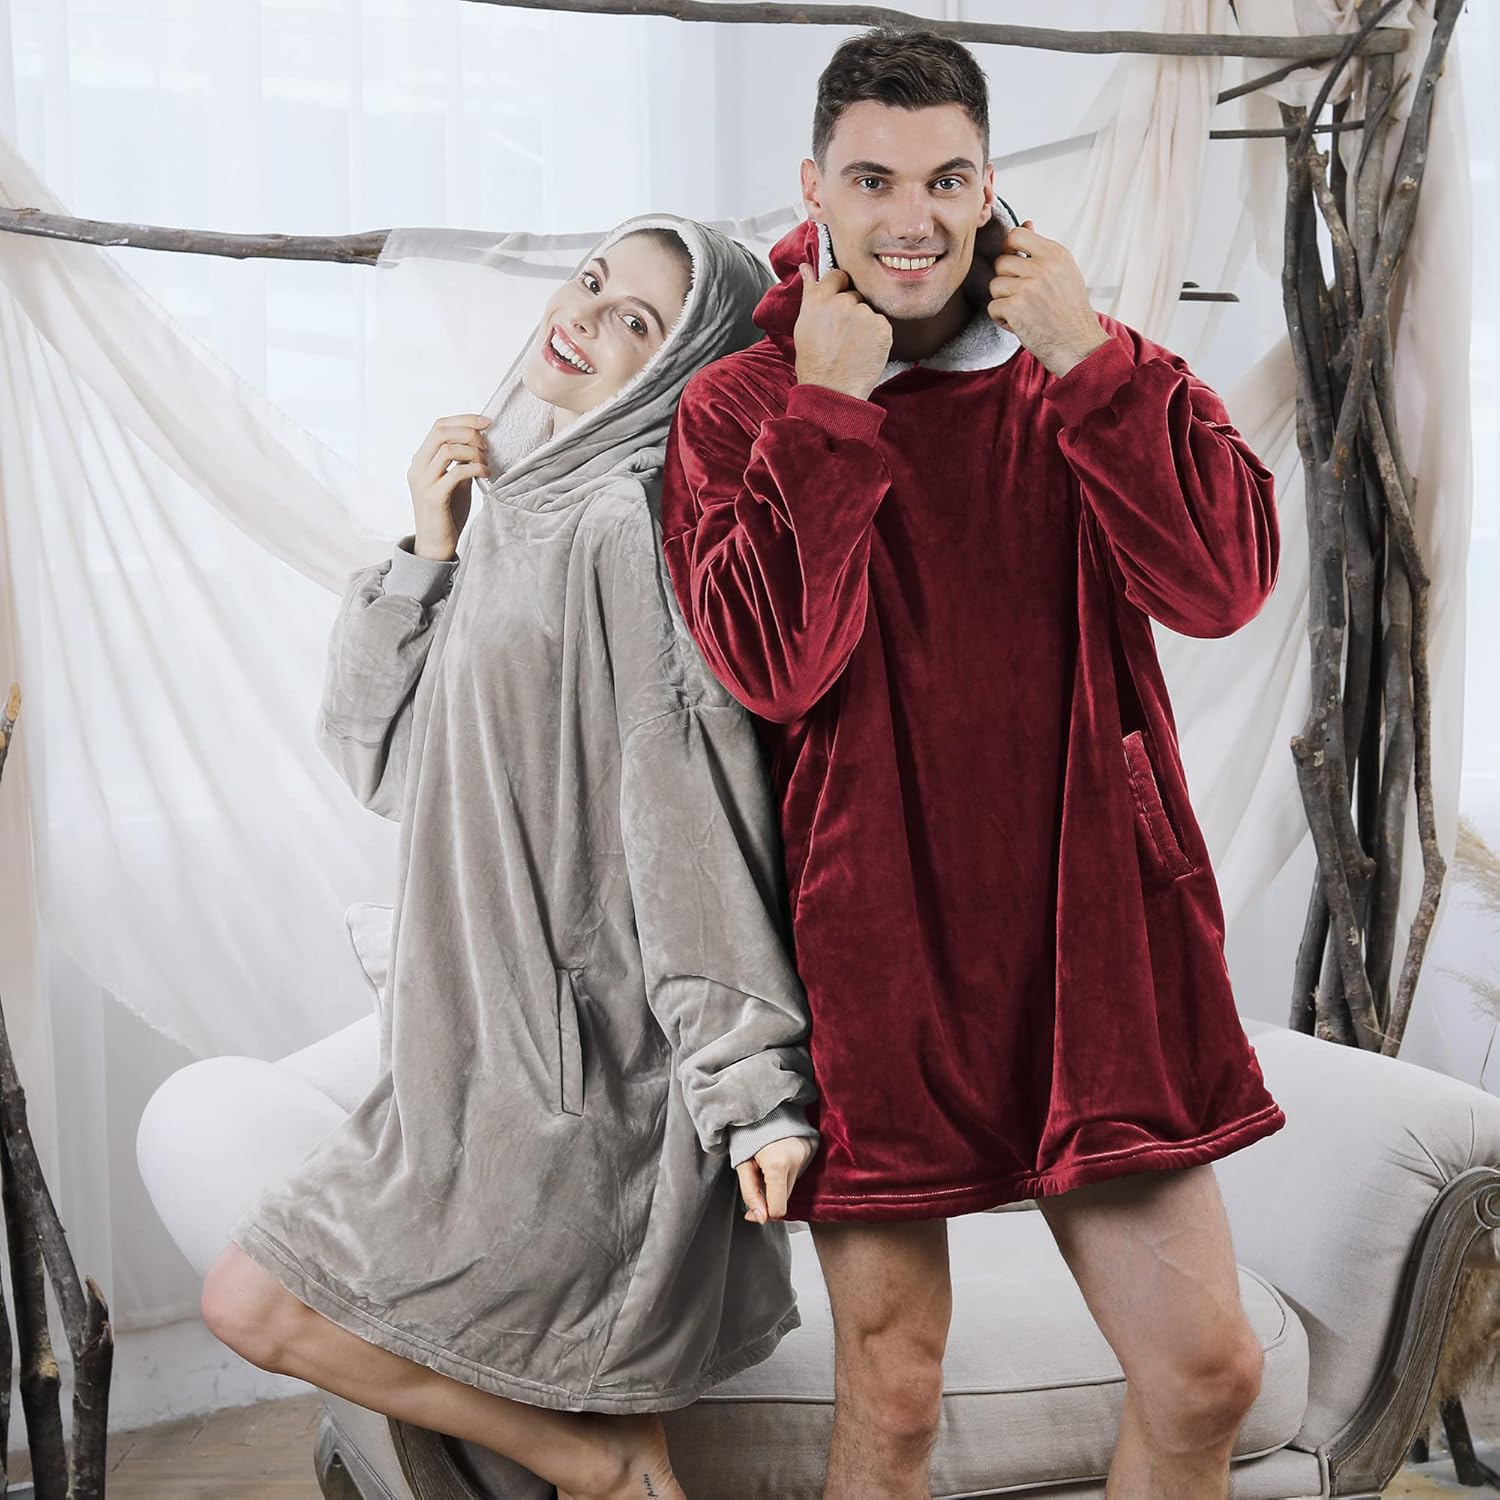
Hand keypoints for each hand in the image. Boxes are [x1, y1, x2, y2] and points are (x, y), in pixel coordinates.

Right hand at [406, 414, 491, 560]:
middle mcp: (418, 468)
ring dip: (473, 451)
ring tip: (486, 461)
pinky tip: (486, 473)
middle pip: (441, 432)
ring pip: (448, 449)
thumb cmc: (447, 513)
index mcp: (421, 461)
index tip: (486, 421)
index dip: (463, 419)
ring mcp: (423, 482)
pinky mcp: (434, 497)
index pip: (438, 427)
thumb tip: (479, 442)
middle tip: (488, 441)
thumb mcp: (455, 482)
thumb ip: (461, 462)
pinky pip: (456, 472)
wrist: (435, 545)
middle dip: (469, 430)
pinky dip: (475, 468)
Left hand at [735, 1135, 816, 1223]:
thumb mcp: (742, 1164)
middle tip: (757, 1178)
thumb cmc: (749, 1131)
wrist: (764, 1104)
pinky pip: (798, 1172)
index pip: (779, 1208)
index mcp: (777, 1165)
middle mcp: (796, 1161)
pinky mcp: (811, 1149)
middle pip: (785, 1198)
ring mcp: (806, 1154)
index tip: (754, 1210)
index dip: (765, 1213)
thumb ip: (750, 1193)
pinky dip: (786, 1172)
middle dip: (770, 1195)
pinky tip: (777, 1158)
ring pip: (791, 1186)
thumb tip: (760, 1218)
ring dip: (778, 1183)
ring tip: (766, 1164)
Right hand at [792, 260, 892, 402]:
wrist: (831, 391)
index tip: (838, 305)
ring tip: (853, 347)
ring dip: (865, 325)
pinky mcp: (882, 326)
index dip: (840, 289)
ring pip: (868, 311)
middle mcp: (841, 302)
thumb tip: (806, 268)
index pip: (838, 275)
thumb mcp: (804, 325)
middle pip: (855, 295)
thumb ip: (809, 293)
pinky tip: (865, 351)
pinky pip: (882, 325)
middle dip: (852, 311)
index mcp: (819, 299)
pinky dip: (877, 337)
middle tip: (843, 336)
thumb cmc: (814, 363)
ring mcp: (863, 313)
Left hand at [977, 220, 1110, 376]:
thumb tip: (1027, 223)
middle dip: (1006, 282)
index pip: (1017, 235)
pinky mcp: (1016, 308)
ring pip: (995, 285)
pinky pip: (993, 307)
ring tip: (1023, 312)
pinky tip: (1019, 325)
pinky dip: (1002, 320)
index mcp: (1055, 254)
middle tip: (1023, 298)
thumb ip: (1042, 250)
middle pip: (1001, 262)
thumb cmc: (1069, 312)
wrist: (1079, 346)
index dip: (1009, 249)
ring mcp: (1029, 286)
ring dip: (1003, 301)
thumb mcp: (1064, 273)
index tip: (1014, 266)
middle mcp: (1043, 266)